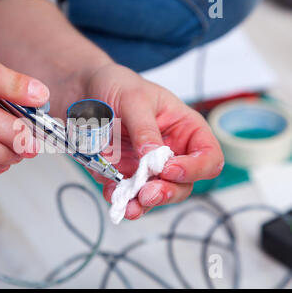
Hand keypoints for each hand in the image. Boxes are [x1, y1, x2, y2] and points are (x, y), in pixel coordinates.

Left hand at [84, 63, 223, 219]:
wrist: (85, 91)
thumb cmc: (118, 86)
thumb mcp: (134, 99)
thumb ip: (145, 129)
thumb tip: (154, 158)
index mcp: (185, 130)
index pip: (208, 157)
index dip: (194, 169)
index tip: (169, 169)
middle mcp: (170, 152)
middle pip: (183, 184)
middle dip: (167, 192)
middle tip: (148, 193)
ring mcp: (146, 167)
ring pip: (156, 195)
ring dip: (144, 204)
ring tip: (130, 207)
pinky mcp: (123, 174)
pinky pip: (127, 194)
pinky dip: (120, 199)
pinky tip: (112, 196)